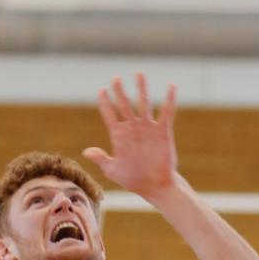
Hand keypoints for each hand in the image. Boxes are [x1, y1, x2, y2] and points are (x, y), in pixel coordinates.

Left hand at [84, 75, 178, 201]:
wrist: (155, 185)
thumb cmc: (133, 180)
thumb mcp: (113, 171)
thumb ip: (101, 159)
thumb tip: (86, 151)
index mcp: (119, 136)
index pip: (110, 114)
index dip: (105, 102)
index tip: (101, 90)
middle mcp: (133, 128)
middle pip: (125, 104)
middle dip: (120, 91)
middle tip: (115, 78)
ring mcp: (147, 128)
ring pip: (144, 103)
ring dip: (142, 89)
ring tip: (139, 74)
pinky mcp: (163, 131)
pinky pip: (166, 112)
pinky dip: (170, 100)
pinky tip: (172, 86)